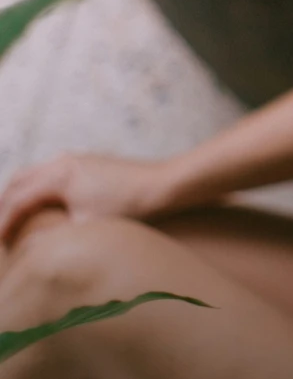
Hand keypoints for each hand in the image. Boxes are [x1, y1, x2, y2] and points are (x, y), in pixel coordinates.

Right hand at [0, 154, 172, 244]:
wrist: (162, 184)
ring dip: (18, 195)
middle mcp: (61, 162)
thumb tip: (30, 248)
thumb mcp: (87, 225)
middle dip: (3, 206)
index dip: (2, 225)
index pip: (17, 202)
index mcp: (57, 176)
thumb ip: (54, 235)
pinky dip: (35, 188)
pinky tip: (39, 204)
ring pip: (31, 174)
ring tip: (11, 219)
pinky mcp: (86, 162)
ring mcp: (74, 159)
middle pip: (16, 182)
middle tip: (0, 231)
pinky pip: (48, 172)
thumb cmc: (128, 205)